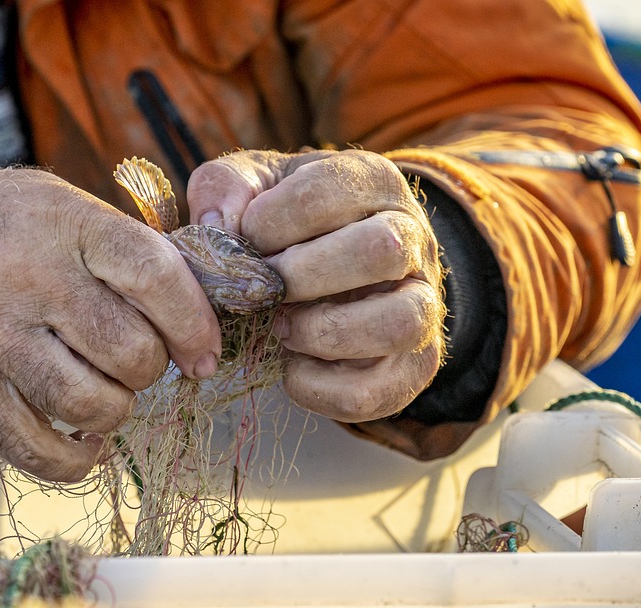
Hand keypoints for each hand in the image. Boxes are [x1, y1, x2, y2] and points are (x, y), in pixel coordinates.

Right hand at [0, 165, 220, 481]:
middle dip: (152, 367)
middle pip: (131, 351)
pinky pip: (37, 451)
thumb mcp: (55, 203)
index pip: (153, 274)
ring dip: (117, 408)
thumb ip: (121, 246)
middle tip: (136, 357)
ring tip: (106, 388)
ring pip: (93, 404)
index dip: (193, 322)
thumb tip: (198, 305)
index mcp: (63, 223)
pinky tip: (86, 441)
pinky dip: (76, 460)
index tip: (203, 351)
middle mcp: (28, 279)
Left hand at [187, 149, 444, 421]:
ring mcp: (422, 306)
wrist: (341, 269)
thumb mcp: (255, 186)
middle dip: (303, 276)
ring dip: (324, 332)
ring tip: (281, 328)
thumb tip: (218, 228)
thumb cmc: (289, 223)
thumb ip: (226, 189)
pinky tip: (291, 367)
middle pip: (381, 250)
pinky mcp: (411, 368)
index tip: (244, 241)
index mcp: (373, 183)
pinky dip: (321, 388)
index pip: (329, 191)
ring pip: (399, 322)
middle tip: (261, 290)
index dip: (272, 221)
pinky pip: (375, 390)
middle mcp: (412, 241)